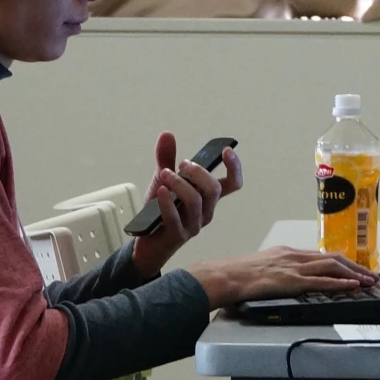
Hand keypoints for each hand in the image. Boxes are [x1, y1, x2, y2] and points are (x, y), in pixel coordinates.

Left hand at [127, 132, 243, 275]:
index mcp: (207, 199)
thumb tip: (167, 134)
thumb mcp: (162, 181)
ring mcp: (193, 226)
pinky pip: (175, 218)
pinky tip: (160, 191)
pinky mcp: (177, 236)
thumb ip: (166, 159)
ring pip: (196, 201)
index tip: (227, 151)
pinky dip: (167, 202)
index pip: (232, 184)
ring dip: (179, 184)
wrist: (145, 244)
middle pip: (214, 189)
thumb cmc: (158, 213)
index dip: (234, 168)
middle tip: (181, 164)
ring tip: (164, 175)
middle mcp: (205, 212)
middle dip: (198, 172)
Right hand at [189, 246, 375, 306]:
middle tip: (372, 276)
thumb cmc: (237, 275)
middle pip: (333, 258)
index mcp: (287, 253)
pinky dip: (340, 283)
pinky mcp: (292, 281)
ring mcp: (294, 268)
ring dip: (354, 274)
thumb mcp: (262, 267)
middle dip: (355, 267)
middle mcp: (294, 257)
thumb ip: (277, 271)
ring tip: (369, 282)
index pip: (321, 256)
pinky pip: (321, 281)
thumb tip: (284, 279)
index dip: (342, 262)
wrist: (225, 276)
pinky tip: (353, 286)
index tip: (355, 269)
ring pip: (332, 266)